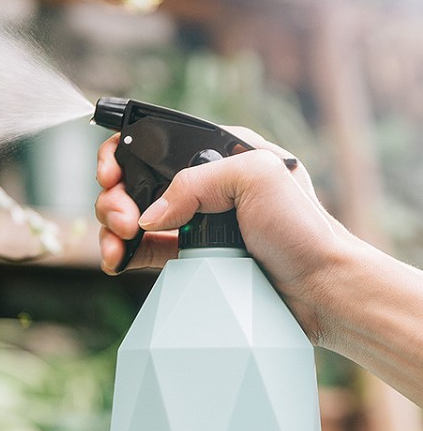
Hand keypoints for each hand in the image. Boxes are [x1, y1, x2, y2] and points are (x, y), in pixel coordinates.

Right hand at [95, 126, 351, 343]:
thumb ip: (196, 182)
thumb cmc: (303, 228)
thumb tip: (148, 214)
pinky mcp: (187, 255)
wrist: (319, 289)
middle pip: (135, 181)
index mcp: (218, 153)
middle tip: (122, 219)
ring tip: (117, 244)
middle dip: (115, 197)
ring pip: (133, 215)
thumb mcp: (257, 178)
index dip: (122, 154)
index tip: (111, 174)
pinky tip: (117, 259)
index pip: (155, 142)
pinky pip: (143, 249)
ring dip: (112, 226)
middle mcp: (203, 185)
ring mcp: (193, 221)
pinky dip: (122, 252)